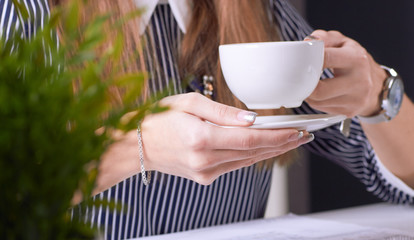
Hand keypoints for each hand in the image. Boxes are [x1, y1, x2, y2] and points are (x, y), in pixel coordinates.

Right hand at [140, 92, 312, 184]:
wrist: (138, 145)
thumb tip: (252, 118)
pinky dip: (252, 155)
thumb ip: (224, 112)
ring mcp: (205, 172)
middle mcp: (205, 160)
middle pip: (253, 152)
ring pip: (247, 161)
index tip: (298, 130)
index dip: (277, 136)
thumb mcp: (190, 103)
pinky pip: (235, 165)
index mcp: (201, 138)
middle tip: (304, 135)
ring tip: (291, 140)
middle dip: (282, 143)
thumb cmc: (160, 118)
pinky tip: (264, 147)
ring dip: (271, 150)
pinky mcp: (205, 177)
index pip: (249, 139)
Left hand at [305, 30, 386, 117]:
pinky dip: (315, 101)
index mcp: (356, 59)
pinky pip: (322, 108)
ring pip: (317, 102)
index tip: (301, 60)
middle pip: (319, 90)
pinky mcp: (349, 111)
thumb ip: (325, 38)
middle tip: (300, 78)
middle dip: (305, 84)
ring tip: (309, 85)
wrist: (377, 85)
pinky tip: (319, 93)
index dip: (309, 60)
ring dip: (307, 94)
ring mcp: (355, 99)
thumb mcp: (344, 43)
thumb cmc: (356, 61)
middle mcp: (359, 81)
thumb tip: (308, 41)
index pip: (326, 59)